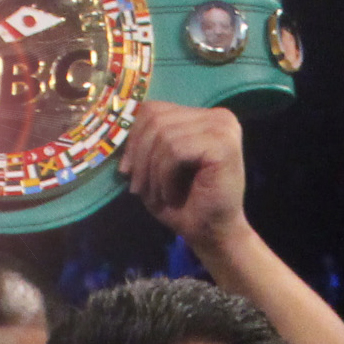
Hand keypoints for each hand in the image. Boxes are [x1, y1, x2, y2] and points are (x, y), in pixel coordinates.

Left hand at [119, 100, 249, 257]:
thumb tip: (119, 132)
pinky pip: (177, 151)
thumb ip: (142, 144)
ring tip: (159, 196)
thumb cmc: (184, 205)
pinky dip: (166, 178)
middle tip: (138, 189)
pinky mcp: (224, 145)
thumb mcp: (155, 170)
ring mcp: (223, 128)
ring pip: (164, 136)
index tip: (126, 170)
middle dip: (139, 157)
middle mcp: (217, 116)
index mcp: (202, 117)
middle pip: (156, 119)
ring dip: (152, 173)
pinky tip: (173, 196)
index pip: (154, 109)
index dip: (133, 138)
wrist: (212, 235)